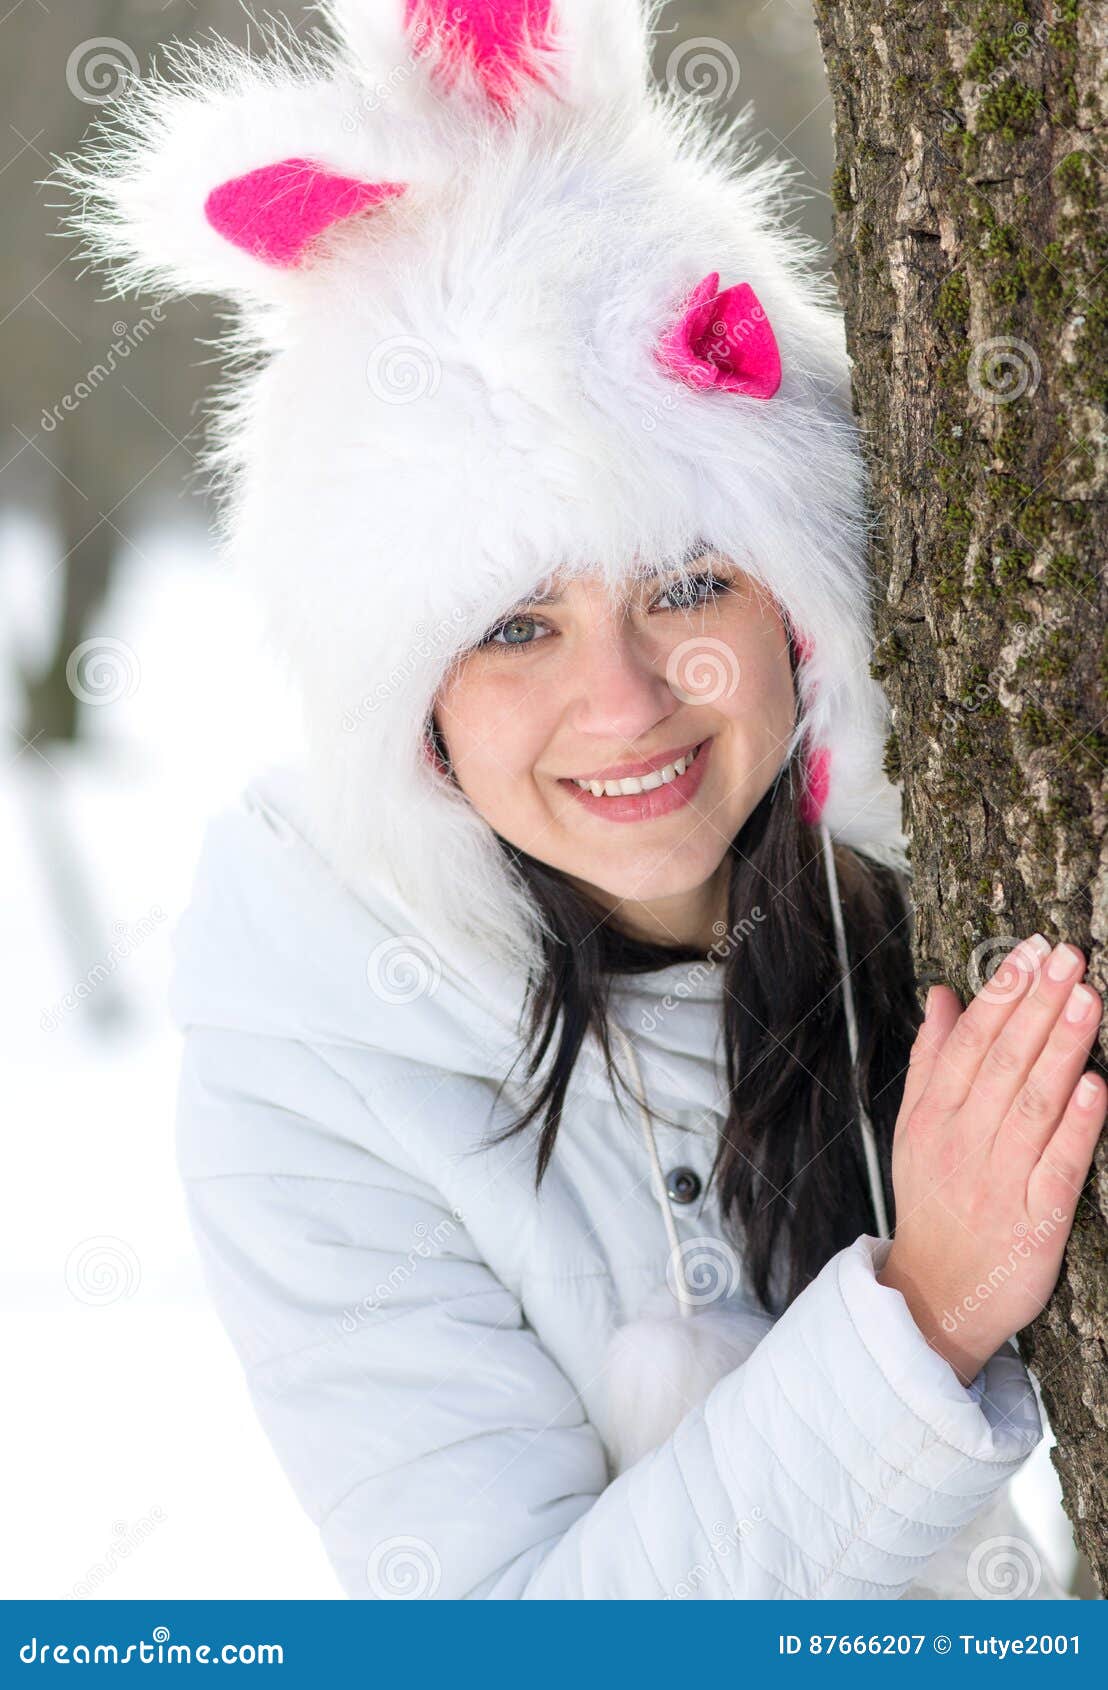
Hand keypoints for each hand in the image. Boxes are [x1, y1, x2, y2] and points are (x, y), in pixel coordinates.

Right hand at [876, 933, 1105, 1385]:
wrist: (935, 1296)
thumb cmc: (932, 1202)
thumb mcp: (914, 1128)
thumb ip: (929, 1059)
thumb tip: (940, 995)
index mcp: (933, 1118)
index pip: (967, 1044)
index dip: (1000, 996)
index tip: (1028, 953)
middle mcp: (964, 1144)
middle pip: (1003, 1065)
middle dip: (1037, 1007)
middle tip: (1067, 958)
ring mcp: (1000, 1183)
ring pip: (1033, 1106)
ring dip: (1062, 1050)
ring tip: (1087, 1001)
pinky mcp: (1036, 1224)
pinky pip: (1058, 1168)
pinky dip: (1077, 1127)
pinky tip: (1097, 1088)